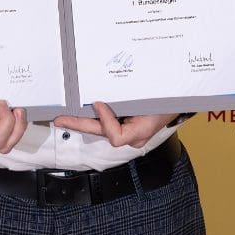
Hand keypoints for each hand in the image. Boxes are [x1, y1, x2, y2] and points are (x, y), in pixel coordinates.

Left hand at [53, 101, 177, 148]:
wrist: (174, 99)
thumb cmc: (166, 102)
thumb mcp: (153, 107)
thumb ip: (132, 107)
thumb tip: (101, 102)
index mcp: (139, 133)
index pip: (116, 136)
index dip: (105, 121)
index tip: (98, 103)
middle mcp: (130, 136)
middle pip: (99, 132)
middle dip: (77, 124)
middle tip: (59, 119)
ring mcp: (125, 131)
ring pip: (98, 127)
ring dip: (81, 120)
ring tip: (63, 115)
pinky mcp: (121, 123)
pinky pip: (102, 121)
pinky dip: (90, 115)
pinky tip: (77, 109)